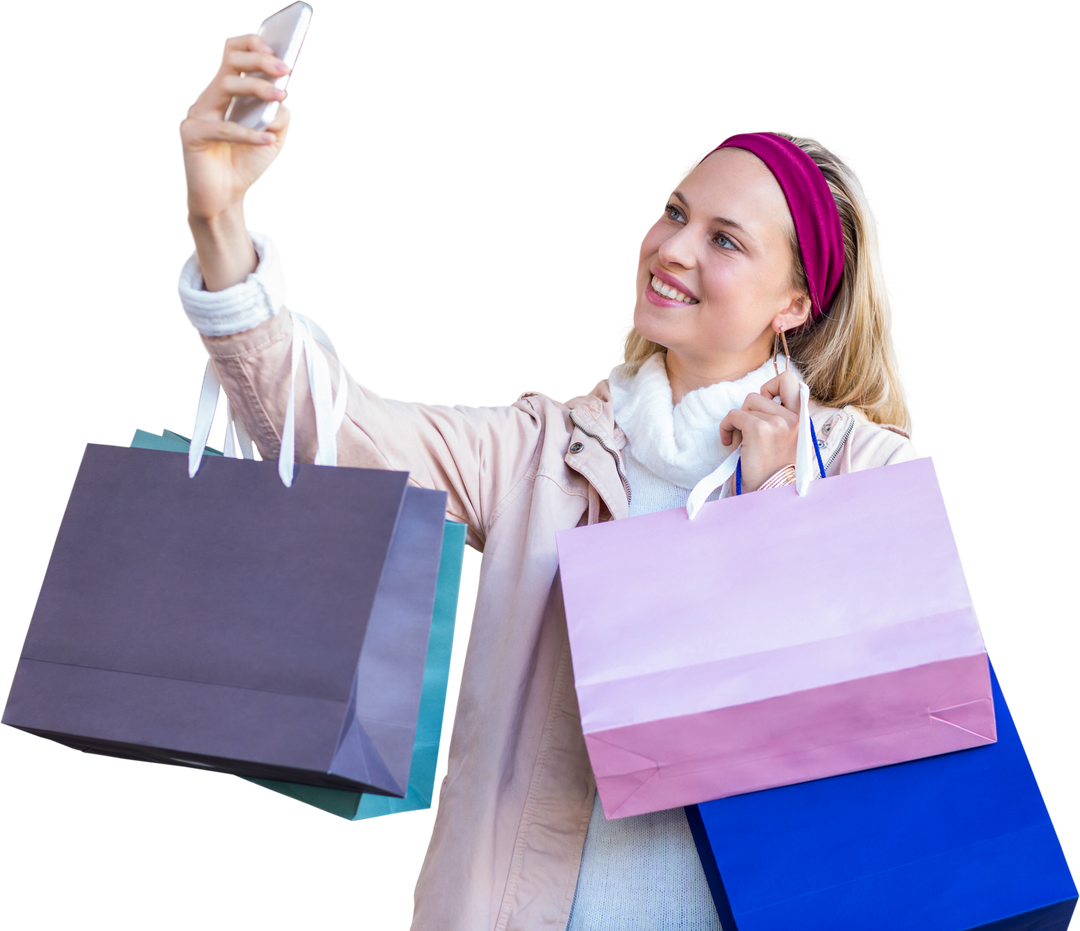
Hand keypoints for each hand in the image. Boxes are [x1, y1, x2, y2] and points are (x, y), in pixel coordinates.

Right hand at [178, 34, 293, 224]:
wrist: (225, 199)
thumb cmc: (245, 164)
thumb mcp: (272, 138)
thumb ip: (278, 116)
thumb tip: (281, 99)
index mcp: (228, 93)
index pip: (233, 54)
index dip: (251, 44)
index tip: (276, 49)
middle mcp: (211, 98)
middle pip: (230, 63)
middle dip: (258, 61)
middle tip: (284, 70)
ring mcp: (199, 114)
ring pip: (225, 86)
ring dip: (256, 88)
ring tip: (280, 97)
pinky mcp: (193, 135)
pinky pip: (223, 128)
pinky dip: (249, 134)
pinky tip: (268, 140)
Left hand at [718, 370, 801, 492]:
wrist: (767, 497)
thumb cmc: (770, 472)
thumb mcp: (784, 442)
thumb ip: (781, 420)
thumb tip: (761, 397)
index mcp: (802, 421)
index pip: (790, 380)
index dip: (771, 385)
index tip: (763, 404)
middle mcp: (795, 420)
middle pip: (759, 394)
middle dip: (748, 411)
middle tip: (747, 432)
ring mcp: (779, 423)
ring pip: (746, 404)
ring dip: (738, 422)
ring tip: (742, 444)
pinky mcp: (760, 430)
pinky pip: (734, 415)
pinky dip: (726, 428)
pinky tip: (730, 445)